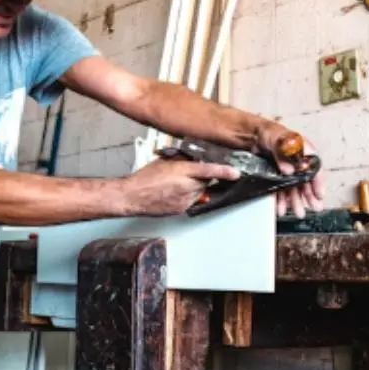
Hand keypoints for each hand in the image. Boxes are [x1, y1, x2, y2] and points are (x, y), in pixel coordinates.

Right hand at [122, 158, 240, 216]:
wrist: (132, 197)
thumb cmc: (144, 179)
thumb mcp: (164, 161)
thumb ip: (182, 160)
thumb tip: (193, 159)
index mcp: (182, 171)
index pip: (209, 170)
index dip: (225, 172)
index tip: (236, 173)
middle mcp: (187, 187)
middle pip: (206, 181)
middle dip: (201, 177)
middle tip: (187, 174)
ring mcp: (185, 200)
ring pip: (199, 192)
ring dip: (194, 187)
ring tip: (175, 185)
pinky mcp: (182, 210)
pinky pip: (192, 201)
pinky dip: (187, 196)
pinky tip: (173, 193)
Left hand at [257, 123, 325, 218]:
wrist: (247, 134)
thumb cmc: (265, 131)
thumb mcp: (276, 137)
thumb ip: (283, 153)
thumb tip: (289, 170)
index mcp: (301, 149)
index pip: (313, 167)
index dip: (317, 181)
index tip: (319, 194)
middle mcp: (295, 161)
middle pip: (305, 181)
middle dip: (309, 196)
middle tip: (314, 208)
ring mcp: (284, 169)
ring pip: (293, 188)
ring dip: (296, 201)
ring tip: (298, 212)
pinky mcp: (274, 175)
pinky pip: (279, 190)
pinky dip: (280, 200)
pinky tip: (280, 208)